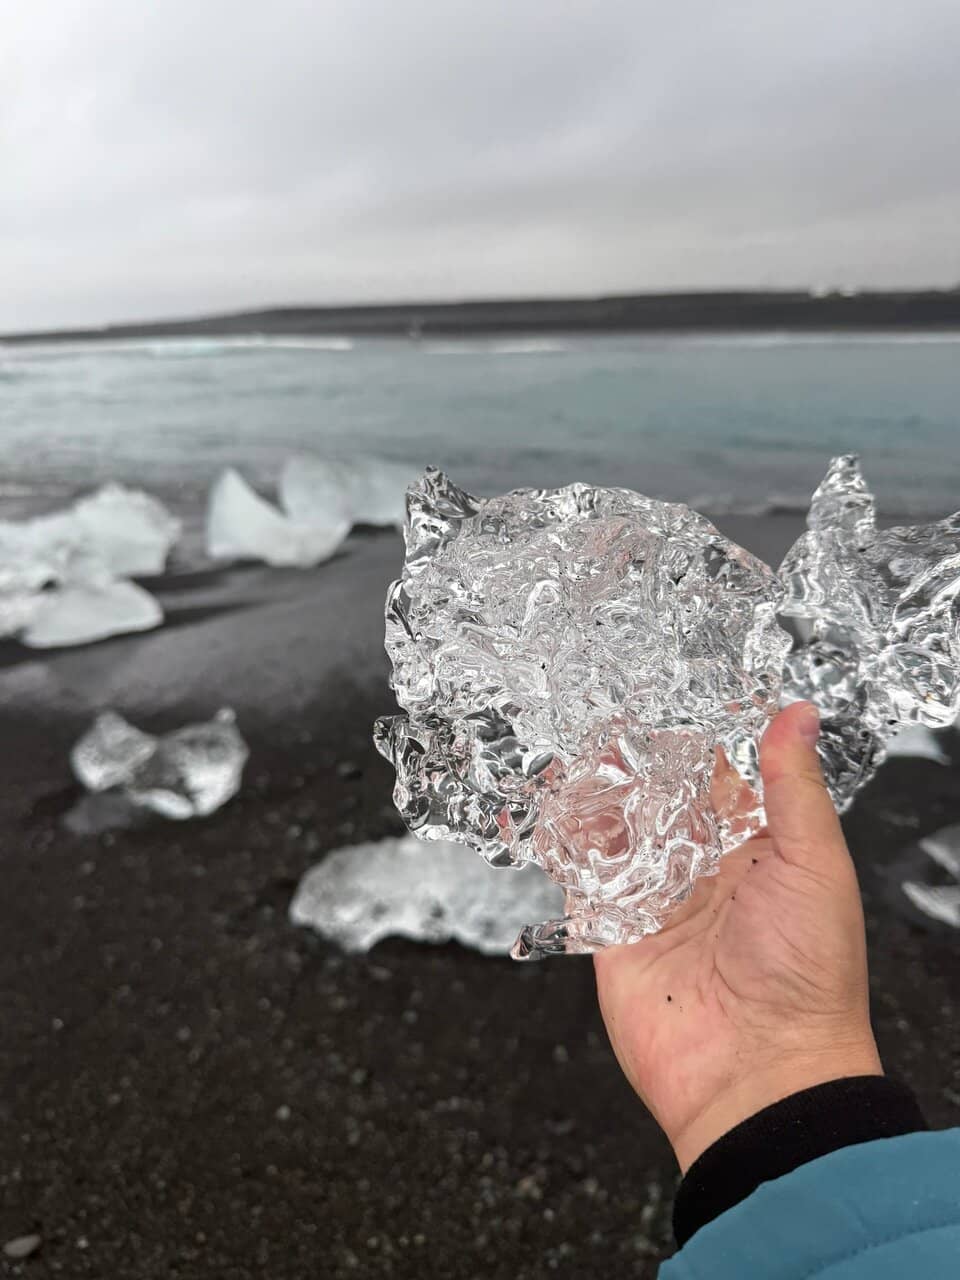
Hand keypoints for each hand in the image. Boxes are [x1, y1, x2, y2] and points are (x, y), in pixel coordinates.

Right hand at [594, 702, 881, 1171]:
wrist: (759, 1072)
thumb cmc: (806, 972)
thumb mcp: (813, 861)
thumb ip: (792, 785)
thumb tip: (797, 714)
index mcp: (755, 852)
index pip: (715, 783)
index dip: (690, 745)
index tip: (663, 702)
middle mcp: (701, 874)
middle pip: (655, 803)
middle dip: (630, 764)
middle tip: (604, 722)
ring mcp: (653, 902)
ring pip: (612, 833)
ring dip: (591, 795)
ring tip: (571, 753)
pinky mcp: (609, 932)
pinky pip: (578, 878)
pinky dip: (556, 842)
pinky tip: (542, 807)